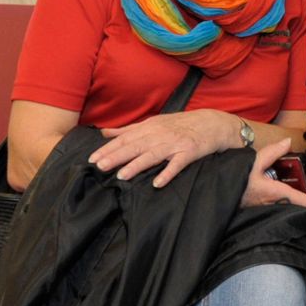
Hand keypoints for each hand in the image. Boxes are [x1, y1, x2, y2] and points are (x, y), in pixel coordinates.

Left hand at [91, 108, 235, 186]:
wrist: (212, 123)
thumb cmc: (180, 125)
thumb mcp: (154, 123)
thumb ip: (128, 130)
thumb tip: (104, 133)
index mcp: (150, 127)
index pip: (125, 138)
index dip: (109, 148)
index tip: (93, 159)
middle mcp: (161, 134)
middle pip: (135, 146)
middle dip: (117, 156)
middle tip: (100, 167)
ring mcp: (176, 144)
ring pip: (153, 155)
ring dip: (137, 165)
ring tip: (121, 176)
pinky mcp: (190, 152)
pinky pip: (178, 164)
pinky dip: (168, 173)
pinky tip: (157, 183)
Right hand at [241, 138, 305, 212]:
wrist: (218, 195)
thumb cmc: (235, 180)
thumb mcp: (253, 161)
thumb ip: (272, 152)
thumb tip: (288, 142)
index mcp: (277, 194)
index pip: (304, 202)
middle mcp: (276, 206)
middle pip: (302, 209)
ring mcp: (270, 211)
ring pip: (293, 210)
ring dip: (304, 204)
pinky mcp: (264, 212)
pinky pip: (283, 210)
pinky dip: (292, 205)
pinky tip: (293, 197)